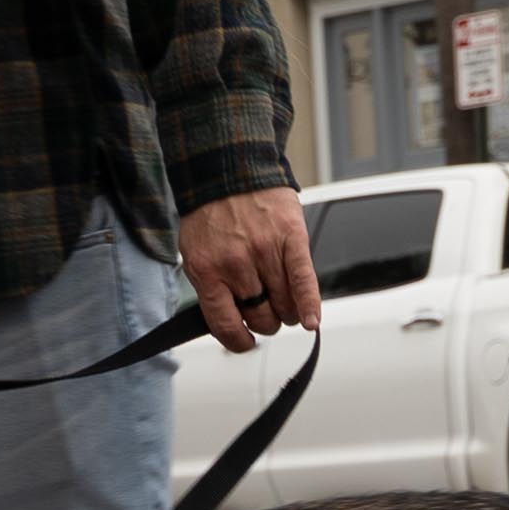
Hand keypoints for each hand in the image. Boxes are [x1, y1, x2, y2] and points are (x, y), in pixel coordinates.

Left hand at [174, 187, 322, 352]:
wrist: (228, 167)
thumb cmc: (211, 214)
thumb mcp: (196, 253)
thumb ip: (211, 287)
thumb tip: (230, 324)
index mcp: (207, 271)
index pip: (225, 324)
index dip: (239, 341)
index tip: (246, 342)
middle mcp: (235, 264)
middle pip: (261, 317)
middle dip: (265, 320)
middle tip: (267, 308)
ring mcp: (265, 251)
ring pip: (284, 306)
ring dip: (287, 312)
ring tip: (284, 300)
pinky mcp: (291, 239)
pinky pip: (304, 281)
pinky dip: (310, 305)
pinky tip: (312, 322)